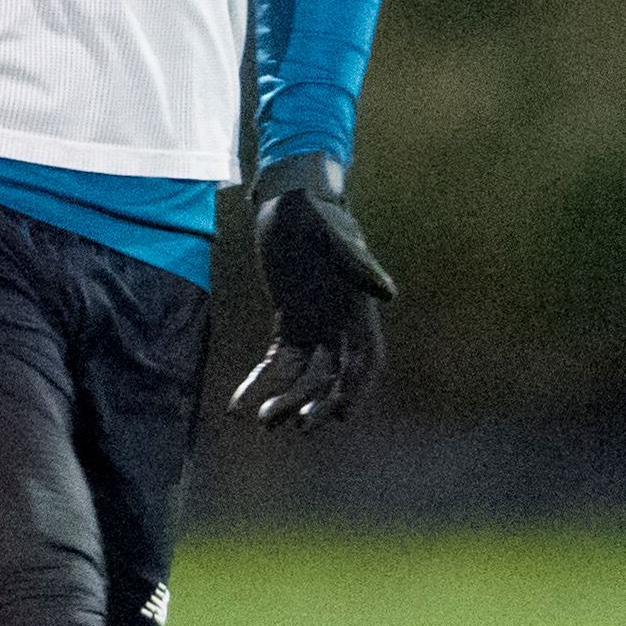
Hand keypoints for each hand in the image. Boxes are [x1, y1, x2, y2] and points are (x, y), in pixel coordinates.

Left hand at [232, 155, 396, 429]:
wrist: (288, 199)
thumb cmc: (316, 212)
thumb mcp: (335, 236)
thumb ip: (357, 264)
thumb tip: (388, 293)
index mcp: (358, 308)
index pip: (366, 359)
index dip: (357, 388)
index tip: (341, 414)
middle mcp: (339, 323)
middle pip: (335, 376)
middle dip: (318, 402)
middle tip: (297, 425)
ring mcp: (314, 325)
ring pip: (305, 376)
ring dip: (287, 399)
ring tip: (263, 419)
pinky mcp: (288, 322)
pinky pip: (276, 362)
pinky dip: (260, 382)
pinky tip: (238, 404)